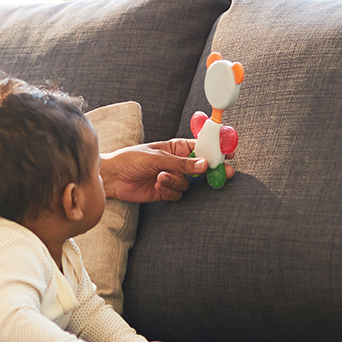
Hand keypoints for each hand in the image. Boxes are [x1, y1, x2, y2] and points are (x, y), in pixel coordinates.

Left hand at [100, 139, 233, 202]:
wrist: (111, 177)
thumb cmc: (129, 160)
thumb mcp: (156, 157)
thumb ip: (181, 163)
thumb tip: (204, 165)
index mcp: (174, 148)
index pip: (200, 148)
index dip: (215, 150)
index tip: (229, 152)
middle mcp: (176, 163)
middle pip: (201, 167)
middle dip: (211, 170)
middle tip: (225, 172)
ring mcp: (171, 178)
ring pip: (188, 184)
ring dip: (176, 181)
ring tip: (160, 177)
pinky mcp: (165, 191)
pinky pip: (178, 194)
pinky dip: (170, 191)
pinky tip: (157, 185)